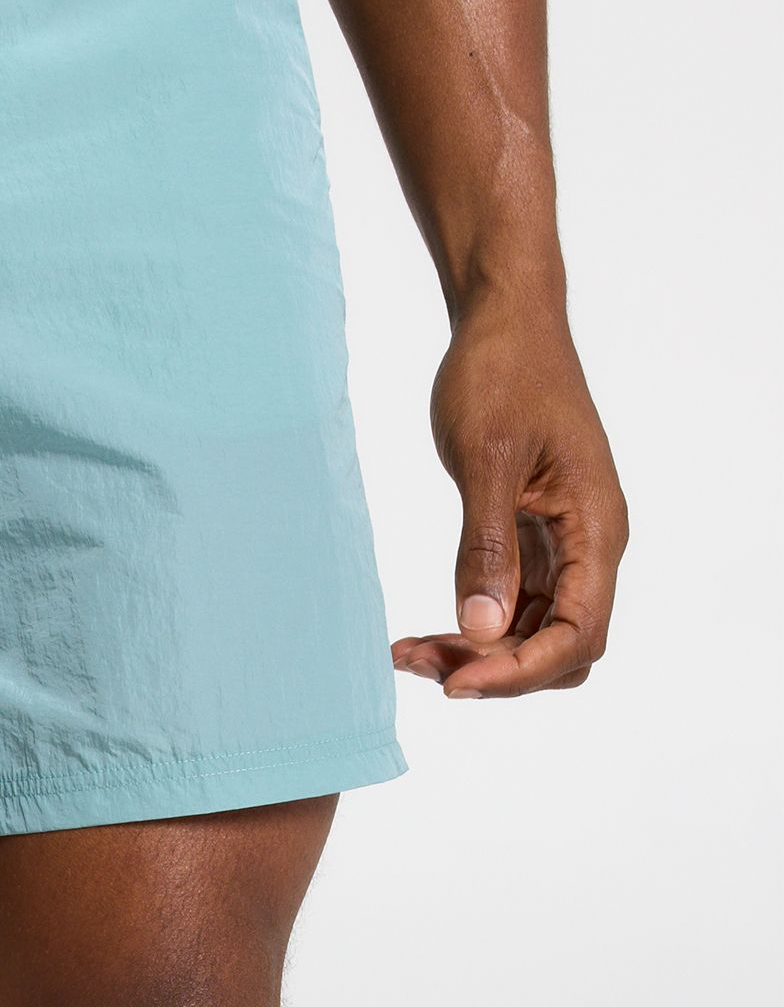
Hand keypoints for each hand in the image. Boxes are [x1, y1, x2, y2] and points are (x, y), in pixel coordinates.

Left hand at [393, 301, 625, 697]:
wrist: (505, 323)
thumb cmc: (502, 375)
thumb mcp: (486, 458)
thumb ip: (486, 545)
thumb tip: (481, 627)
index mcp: (596, 528)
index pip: (578, 632)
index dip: (521, 670)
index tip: (457, 682)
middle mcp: (591, 544)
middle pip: (562, 646)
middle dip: (497, 669)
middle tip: (418, 664)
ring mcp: (564, 542)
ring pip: (535, 629)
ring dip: (480, 651)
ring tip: (409, 653)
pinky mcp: (534, 534)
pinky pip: (515, 599)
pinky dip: (475, 621)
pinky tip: (428, 628)